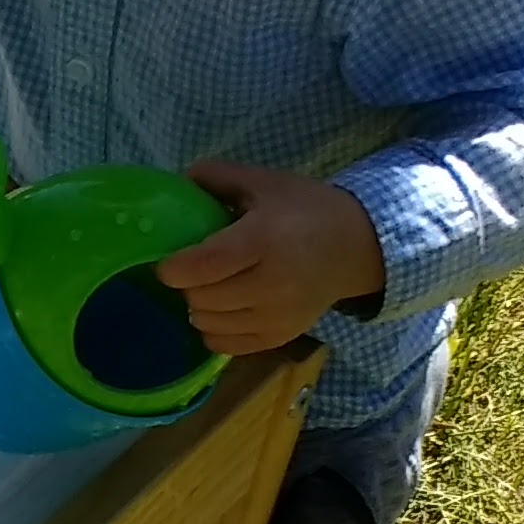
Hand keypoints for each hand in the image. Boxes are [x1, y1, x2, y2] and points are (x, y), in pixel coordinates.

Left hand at [152, 161, 388, 356]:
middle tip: (192, 271)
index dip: (175, 268)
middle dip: (187, 285)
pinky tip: (221, 311)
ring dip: (198, 307)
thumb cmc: (306, 211)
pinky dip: (214, 330)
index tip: (167, 263)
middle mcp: (271, 283)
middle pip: (202, 297)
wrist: (356, 248)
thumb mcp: (265, 183)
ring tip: (208, 288)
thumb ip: (218, 178)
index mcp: (264, 240)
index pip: (205, 264)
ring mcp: (277, 316)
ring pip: (209, 324)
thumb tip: (179, 181)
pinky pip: (227, 345)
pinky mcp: (280, 337)